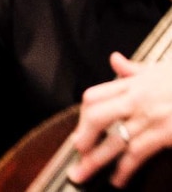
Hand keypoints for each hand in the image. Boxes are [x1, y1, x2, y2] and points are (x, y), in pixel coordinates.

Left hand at [68, 52, 171, 187]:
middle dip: (83, 137)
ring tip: (82, 174)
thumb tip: (115, 60)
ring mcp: (151, 116)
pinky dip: (124, 169)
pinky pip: (137, 153)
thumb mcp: (161, 69)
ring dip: (95, 160)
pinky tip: (117, 179)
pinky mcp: (165, 133)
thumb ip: (135, 69)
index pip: (94, 96)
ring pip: (113, 139)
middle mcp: (138, 99)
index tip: (79, 129)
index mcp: (134, 84)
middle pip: (96, 116)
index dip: (82, 115)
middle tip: (77, 152)